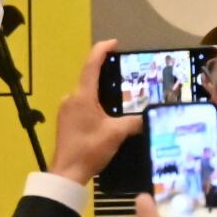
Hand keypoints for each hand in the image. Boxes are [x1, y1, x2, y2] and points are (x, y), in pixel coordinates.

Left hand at [53, 40, 144, 182]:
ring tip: (122, 91)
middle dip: (106, 72)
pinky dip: (96, 101)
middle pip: (89, 78)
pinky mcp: (66, 120)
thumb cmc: (90, 149)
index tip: (114, 43)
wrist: (67, 173)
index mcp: (82, 96)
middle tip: (126, 71)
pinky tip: (109, 110)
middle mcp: (72, 98)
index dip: (102, 50)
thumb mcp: (116, 134)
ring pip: (86, 92)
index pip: (91, 65)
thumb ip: (134, 122)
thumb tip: (150, 116)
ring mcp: (66, 109)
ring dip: (102, 89)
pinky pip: (82, 103)